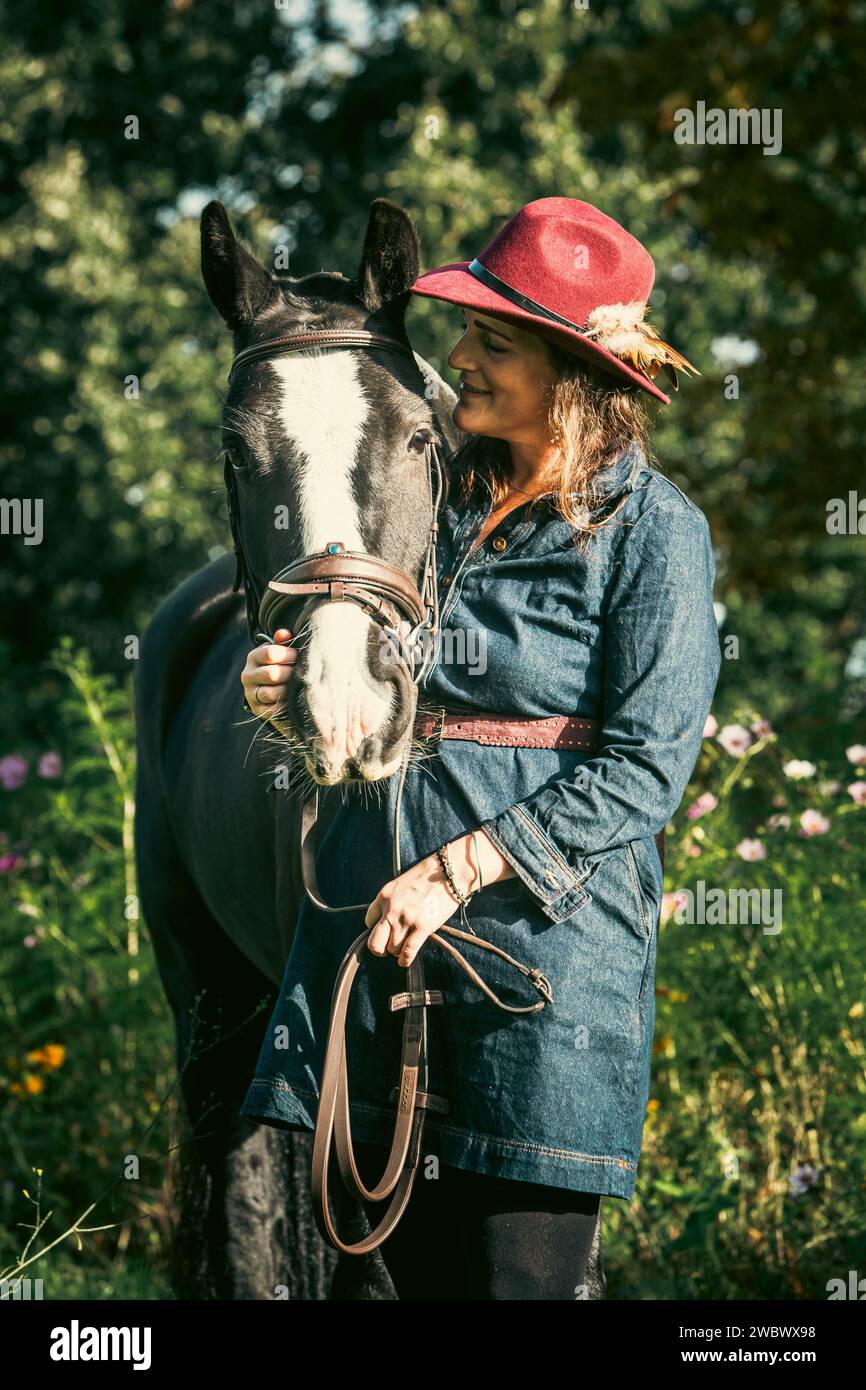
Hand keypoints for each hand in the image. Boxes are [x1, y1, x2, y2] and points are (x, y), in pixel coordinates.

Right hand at [241, 629, 296, 726]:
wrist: (272, 687)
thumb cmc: (280, 664)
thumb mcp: (280, 651)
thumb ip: (283, 641)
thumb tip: (284, 634)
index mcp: (253, 657)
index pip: (270, 653)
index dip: (288, 654)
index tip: (298, 656)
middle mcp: (248, 675)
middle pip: (271, 674)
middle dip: (290, 673)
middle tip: (301, 672)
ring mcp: (251, 693)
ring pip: (270, 693)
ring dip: (288, 690)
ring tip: (298, 686)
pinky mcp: (257, 709)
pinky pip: (271, 709)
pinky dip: (284, 706)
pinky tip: (293, 699)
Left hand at [364, 847, 475, 967]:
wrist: (448, 871)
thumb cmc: (427, 877)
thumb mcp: (401, 885)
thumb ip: (392, 902)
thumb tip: (388, 922)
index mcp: (384, 896)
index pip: (368, 921)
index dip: (376, 929)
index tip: (385, 931)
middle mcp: (391, 908)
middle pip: (374, 942)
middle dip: (379, 948)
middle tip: (387, 948)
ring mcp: (406, 918)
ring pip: (392, 949)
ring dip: (396, 952)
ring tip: (403, 948)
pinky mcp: (422, 926)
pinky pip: (407, 952)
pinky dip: (404, 960)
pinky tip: (405, 961)